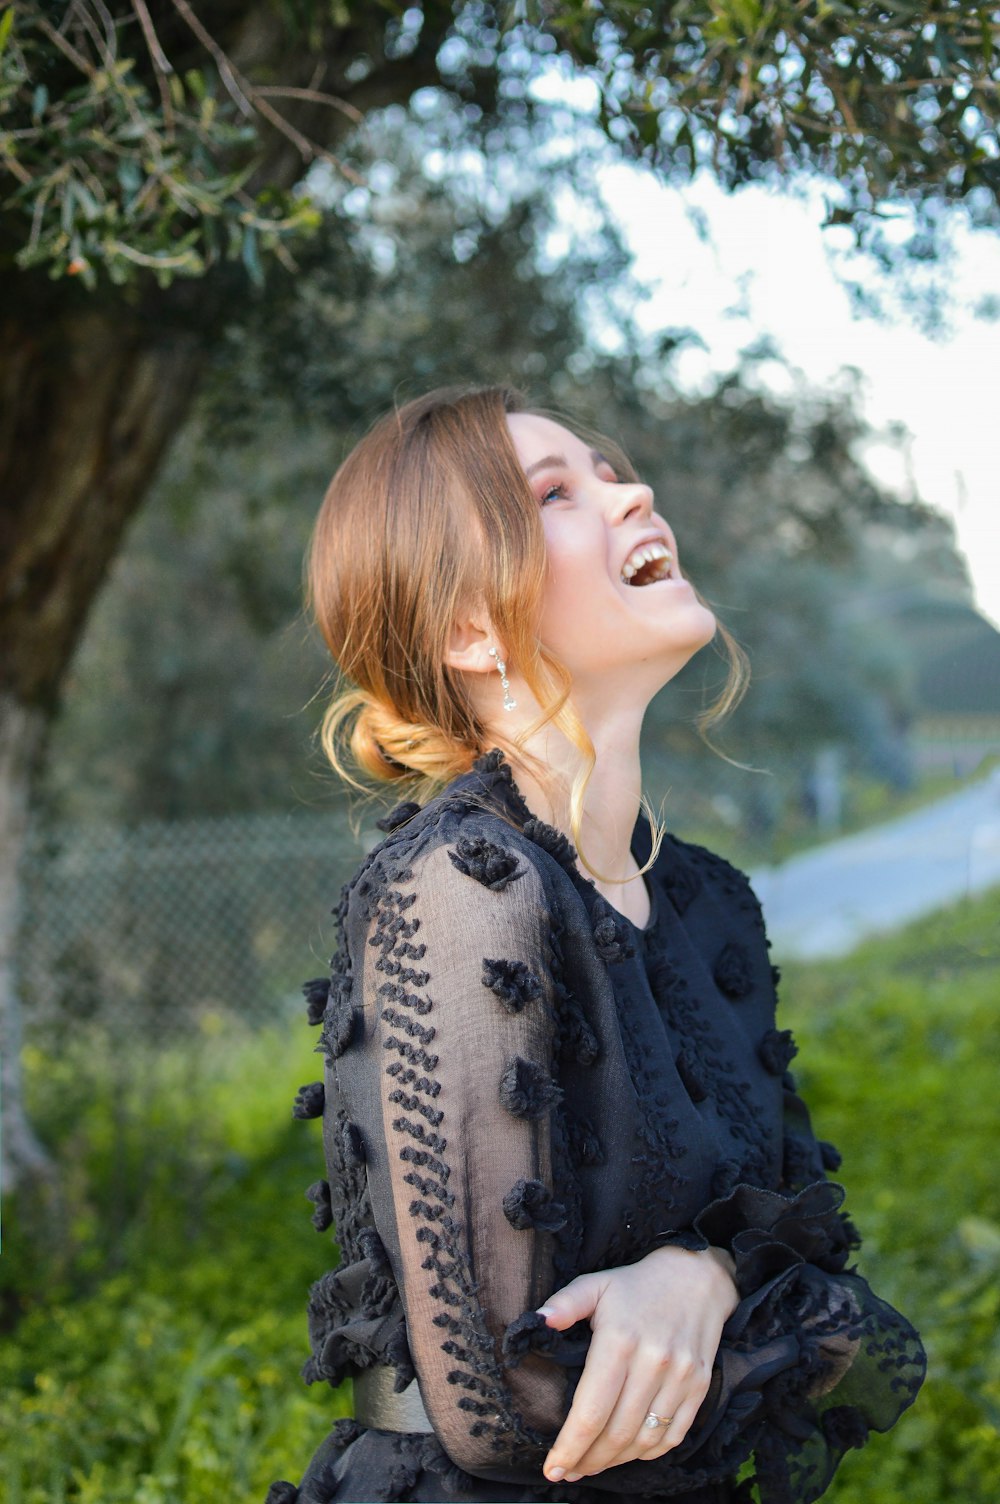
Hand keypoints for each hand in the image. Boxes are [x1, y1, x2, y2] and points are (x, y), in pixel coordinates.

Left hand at [536, 1244, 738, 1483]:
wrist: (697, 1275)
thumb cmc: (637, 1284)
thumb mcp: (597, 1284)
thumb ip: (565, 1303)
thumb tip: (535, 1321)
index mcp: (619, 1340)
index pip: (591, 1411)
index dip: (569, 1446)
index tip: (551, 1467)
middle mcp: (652, 1362)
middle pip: (616, 1433)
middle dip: (587, 1461)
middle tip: (567, 1470)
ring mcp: (680, 1377)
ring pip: (644, 1440)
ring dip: (615, 1462)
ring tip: (591, 1465)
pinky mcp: (699, 1386)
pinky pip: (674, 1435)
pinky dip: (648, 1452)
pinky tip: (628, 1453)